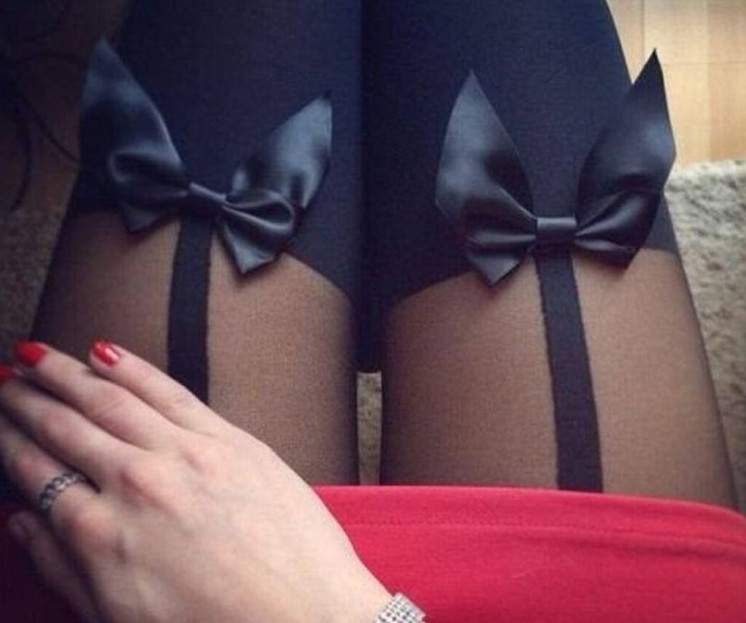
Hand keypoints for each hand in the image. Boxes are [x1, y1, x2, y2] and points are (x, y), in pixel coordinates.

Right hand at [0, 341, 390, 622]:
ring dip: (67, 372)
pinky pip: (170, 392)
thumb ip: (62, 567)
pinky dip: (133, 368)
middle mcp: (134, 482)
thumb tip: (22, 522)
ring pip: (110, 399)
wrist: (306, 616)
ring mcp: (184, 454)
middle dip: (27, 401)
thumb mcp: (117, 618)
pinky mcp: (229, 440)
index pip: (36, 472)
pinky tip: (106, 352)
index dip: (9, 442)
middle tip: (5, 379)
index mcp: (98, 534)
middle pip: (66, 427)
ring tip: (37, 355)